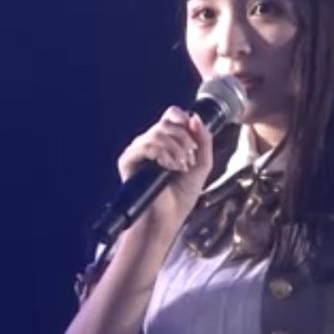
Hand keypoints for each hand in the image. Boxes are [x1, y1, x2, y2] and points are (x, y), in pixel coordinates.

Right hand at [117, 106, 213, 228]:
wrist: (167, 219)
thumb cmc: (180, 197)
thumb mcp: (202, 165)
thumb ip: (204, 140)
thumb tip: (195, 117)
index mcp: (167, 142)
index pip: (172, 115)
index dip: (183, 119)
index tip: (193, 136)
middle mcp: (151, 143)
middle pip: (166, 122)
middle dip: (184, 140)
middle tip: (188, 160)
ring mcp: (139, 151)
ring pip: (158, 132)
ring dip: (176, 149)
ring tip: (179, 167)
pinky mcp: (128, 160)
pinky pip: (146, 144)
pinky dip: (162, 153)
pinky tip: (167, 167)